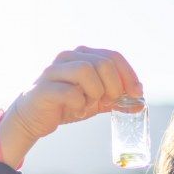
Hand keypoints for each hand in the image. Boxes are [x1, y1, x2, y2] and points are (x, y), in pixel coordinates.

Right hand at [0, 46, 143, 164]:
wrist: (33, 117)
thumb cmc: (66, 105)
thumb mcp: (95, 101)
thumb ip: (116, 100)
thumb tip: (140, 104)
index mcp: (83, 56)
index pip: (113, 56)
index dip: (129, 75)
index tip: (136, 93)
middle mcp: (68, 57)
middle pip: (103, 63)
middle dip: (113, 86)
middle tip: (109, 102)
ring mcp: (54, 70)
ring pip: (86, 71)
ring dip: (95, 92)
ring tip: (90, 104)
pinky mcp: (44, 88)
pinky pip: (70, 92)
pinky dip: (79, 104)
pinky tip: (76, 110)